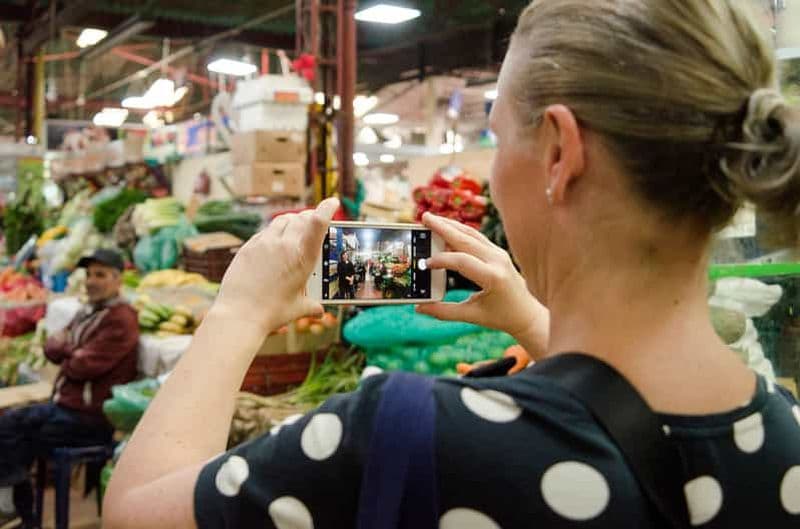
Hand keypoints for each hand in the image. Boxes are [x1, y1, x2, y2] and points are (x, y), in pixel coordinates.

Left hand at [210, 198, 338, 333]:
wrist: (240, 314)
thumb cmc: (272, 313)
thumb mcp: (298, 308)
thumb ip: (311, 306)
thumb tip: (319, 311)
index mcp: (303, 257)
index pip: (318, 223)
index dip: (327, 208)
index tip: (332, 202)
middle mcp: (284, 245)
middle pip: (301, 218)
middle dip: (310, 215)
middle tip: (315, 217)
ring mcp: (264, 244)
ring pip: (282, 220)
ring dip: (292, 220)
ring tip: (295, 226)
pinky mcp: (248, 248)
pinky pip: (265, 232)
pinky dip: (274, 232)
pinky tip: (274, 241)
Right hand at [416, 213, 549, 358]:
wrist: (527, 314)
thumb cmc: (501, 317)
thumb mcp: (472, 316)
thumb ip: (445, 312)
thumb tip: (420, 307)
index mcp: (493, 277)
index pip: (462, 261)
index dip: (441, 260)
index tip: (425, 264)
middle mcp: (498, 261)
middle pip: (466, 239)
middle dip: (443, 227)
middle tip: (424, 217)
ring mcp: (499, 254)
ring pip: (471, 234)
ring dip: (451, 225)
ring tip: (431, 219)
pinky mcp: (498, 252)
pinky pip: (476, 238)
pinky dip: (459, 232)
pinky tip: (445, 229)